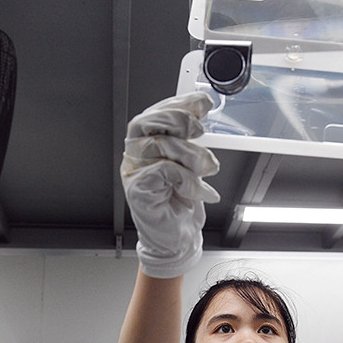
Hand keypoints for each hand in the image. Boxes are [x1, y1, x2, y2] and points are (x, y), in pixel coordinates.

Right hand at [121, 92, 219, 277]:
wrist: (179, 239)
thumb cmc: (181, 203)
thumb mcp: (192, 163)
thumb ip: (190, 137)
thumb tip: (201, 106)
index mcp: (147, 144)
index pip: (154, 113)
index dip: (178, 103)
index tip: (202, 103)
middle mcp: (136, 156)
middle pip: (147, 122)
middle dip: (178, 120)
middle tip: (200, 131)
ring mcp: (134, 173)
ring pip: (159, 145)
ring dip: (192, 155)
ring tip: (209, 169)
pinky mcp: (138, 191)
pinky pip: (163, 171)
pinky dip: (188, 179)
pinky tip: (200, 192)